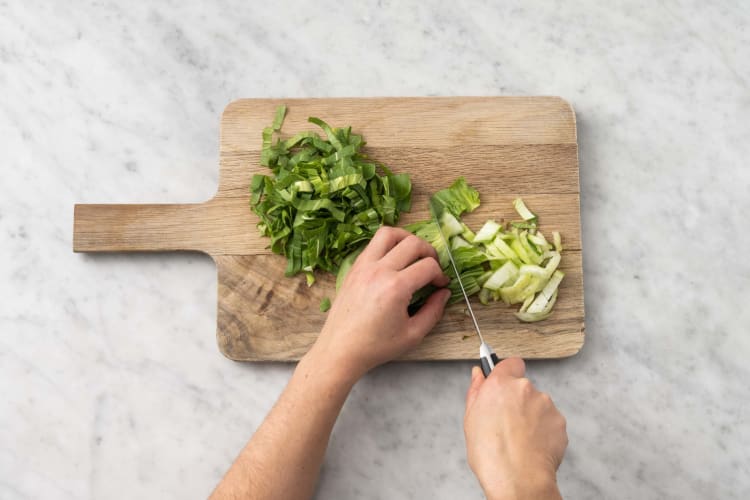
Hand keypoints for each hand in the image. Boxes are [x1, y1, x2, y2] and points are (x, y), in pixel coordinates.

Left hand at [309, 226, 450, 381]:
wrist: (340, 350)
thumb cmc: (375, 346)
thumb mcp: (413, 334)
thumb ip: (434, 311)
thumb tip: (444, 293)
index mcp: (395, 287)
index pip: (428, 266)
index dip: (440, 275)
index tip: (441, 285)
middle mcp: (379, 271)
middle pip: (413, 243)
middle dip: (430, 252)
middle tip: (432, 267)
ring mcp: (363, 266)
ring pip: (389, 233)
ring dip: (407, 238)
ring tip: (414, 253)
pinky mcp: (353, 268)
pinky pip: (373, 244)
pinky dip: (388, 245)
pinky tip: (394, 260)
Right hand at [464, 358, 566, 499]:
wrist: (519, 479)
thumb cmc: (492, 454)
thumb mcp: (471, 419)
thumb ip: (476, 391)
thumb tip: (479, 376)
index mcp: (501, 384)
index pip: (510, 363)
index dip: (507, 373)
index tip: (503, 382)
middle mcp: (525, 389)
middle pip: (523, 387)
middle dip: (516, 400)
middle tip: (506, 422)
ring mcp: (545, 404)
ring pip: (537, 405)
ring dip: (531, 416)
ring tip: (518, 439)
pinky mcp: (560, 422)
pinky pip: (550, 421)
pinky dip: (543, 431)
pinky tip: (531, 445)